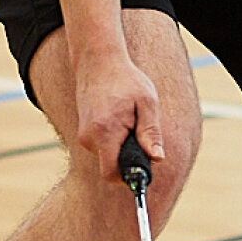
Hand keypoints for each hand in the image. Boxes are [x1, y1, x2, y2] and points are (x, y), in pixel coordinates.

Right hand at [71, 47, 164, 184]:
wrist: (98, 61)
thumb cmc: (125, 80)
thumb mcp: (147, 103)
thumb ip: (151, 133)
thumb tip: (157, 158)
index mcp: (105, 132)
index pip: (111, 174)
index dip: (128, 178)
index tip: (144, 170)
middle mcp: (89, 138)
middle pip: (111, 167)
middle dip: (129, 159)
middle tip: (141, 135)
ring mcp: (84, 136)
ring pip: (107, 157)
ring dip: (122, 148)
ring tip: (130, 121)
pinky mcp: (84, 133)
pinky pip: (103, 147)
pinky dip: (115, 141)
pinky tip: (121, 120)